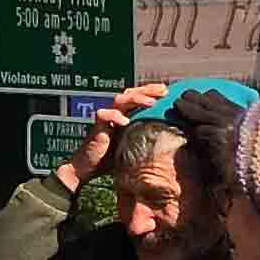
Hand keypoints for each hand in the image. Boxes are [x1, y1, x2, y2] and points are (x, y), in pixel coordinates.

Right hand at [53, 82, 169, 192]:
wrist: (87, 168)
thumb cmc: (110, 158)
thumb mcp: (134, 144)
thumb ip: (147, 135)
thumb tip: (172, 134)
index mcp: (125, 115)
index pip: (138, 97)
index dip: (152, 91)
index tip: (168, 91)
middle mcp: (115, 114)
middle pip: (130, 93)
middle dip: (148, 90)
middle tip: (163, 91)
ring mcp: (106, 119)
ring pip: (120, 100)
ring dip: (136, 99)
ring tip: (150, 104)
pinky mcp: (97, 127)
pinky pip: (104, 115)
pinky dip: (115, 116)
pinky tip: (125, 121)